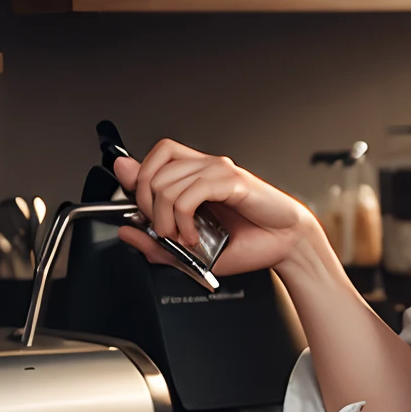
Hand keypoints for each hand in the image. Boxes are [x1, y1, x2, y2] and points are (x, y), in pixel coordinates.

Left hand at [111, 139, 323, 278]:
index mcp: (193, 175)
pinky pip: (190, 193)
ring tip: (181, 237)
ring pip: (165, 184)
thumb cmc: (248, 243)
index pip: (149, 159)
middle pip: (150, 171)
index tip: (137, 210)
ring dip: (165, 219)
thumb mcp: (190, 252)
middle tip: (164, 232)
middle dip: (146, 209)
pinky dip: (184, 220)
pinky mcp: (231, 180)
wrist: (285, 246)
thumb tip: (126, 229)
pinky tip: (193, 235)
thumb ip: (156, 242)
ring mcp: (217, 170)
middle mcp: (203, 166)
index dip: (135, 181)